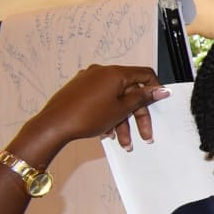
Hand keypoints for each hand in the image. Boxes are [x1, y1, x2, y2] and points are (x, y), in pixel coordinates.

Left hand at [24, 65, 168, 152]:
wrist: (54, 125)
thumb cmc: (84, 117)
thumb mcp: (122, 109)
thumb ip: (143, 98)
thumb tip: (159, 90)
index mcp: (114, 73)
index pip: (144, 75)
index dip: (155, 89)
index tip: (158, 102)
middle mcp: (101, 72)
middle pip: (129, 91)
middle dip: (137, 116)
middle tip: (144, 133)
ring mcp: (88, 80)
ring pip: (115, 99)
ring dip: (122, 120)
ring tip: (122, 141)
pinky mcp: (79, 89)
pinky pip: (101, 100)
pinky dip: (108, 114)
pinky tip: (107, 131)